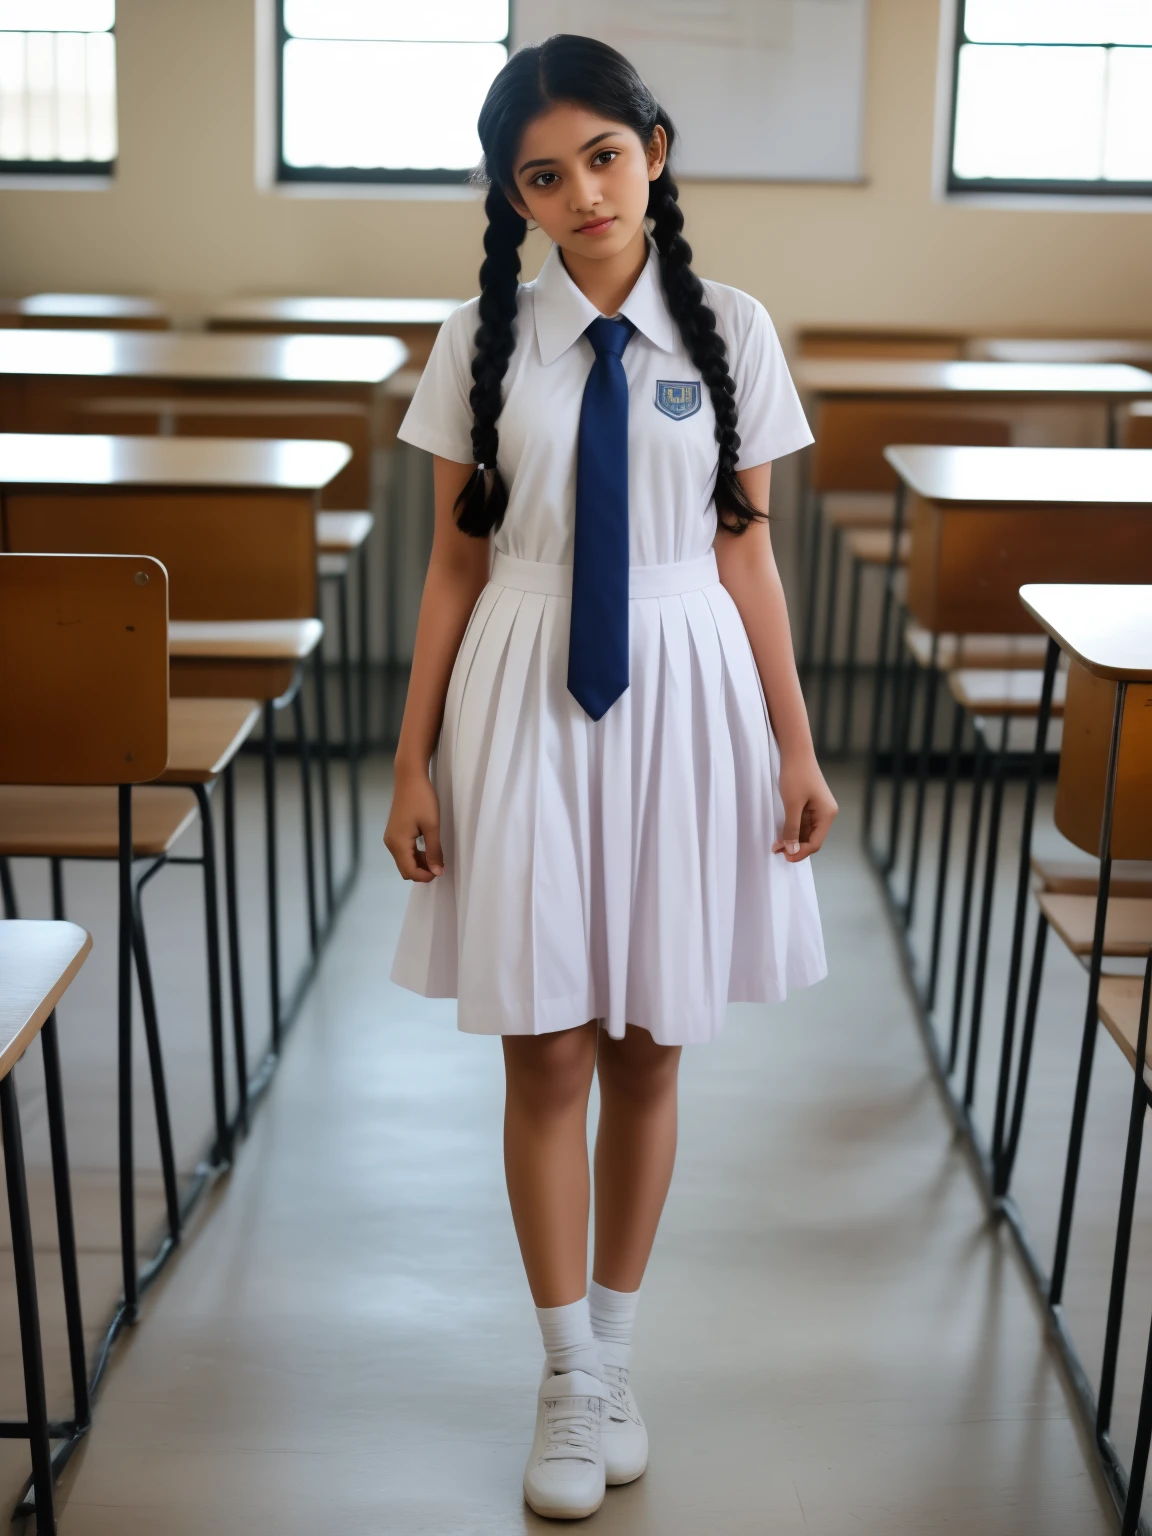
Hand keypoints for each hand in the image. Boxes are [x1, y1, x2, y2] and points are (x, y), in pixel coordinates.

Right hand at [384, 763, 443, 881]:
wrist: (409, 778)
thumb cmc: (422, 799)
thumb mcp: (432, 826)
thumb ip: (434, 851)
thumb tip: (438, 872)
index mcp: (398, 843)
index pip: (409, 871)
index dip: (426, 876)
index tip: (441, 870)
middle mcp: (391, 843)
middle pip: (405, 869)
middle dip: (422, 871)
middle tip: (440, 863)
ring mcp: (391, 838)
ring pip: (404, 861)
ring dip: (420, 863)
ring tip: (436, 855)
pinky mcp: (394, 833)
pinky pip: (404, 852)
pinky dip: (415, 855)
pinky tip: (428, 848)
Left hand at [772, 754, 837, 861]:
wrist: (795, 751)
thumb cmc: (795, 775)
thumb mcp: (792, 805)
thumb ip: (792, 828)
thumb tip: (792, 850)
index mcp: (827, 814)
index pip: (816, 843)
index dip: (800, 853)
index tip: (784, 856)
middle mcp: (826, 813)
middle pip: (812, 839)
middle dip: (795, 847)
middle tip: (776, 850)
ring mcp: (818, 809)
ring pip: (806, 832)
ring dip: (792, 839)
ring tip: (776, 843)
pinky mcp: (809, 804)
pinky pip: (802, 823)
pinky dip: (792, 829)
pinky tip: (780, 832)